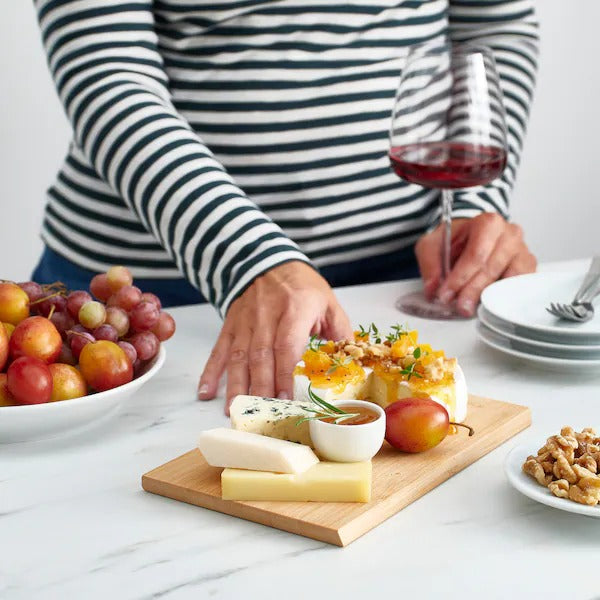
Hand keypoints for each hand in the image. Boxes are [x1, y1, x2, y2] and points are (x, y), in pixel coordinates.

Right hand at [197, 261, 351, 414]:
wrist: (267, 261)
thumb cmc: (301, 286)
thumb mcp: (328, 303)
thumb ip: (340, 333)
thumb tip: (350, 363)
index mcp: (296, 309)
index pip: (287, 344)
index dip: (284, 373)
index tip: (285, 397)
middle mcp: (267, 315)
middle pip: (260, 355)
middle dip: (260, 386)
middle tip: (261, 412)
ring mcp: (245, 321)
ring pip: (238, 355)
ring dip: (235, 384)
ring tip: (235, 409)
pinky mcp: (231, 324)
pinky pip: (219, 349)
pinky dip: (211, 371)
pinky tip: (206, 392)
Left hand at [415, 213, 536, 316]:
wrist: (469, 235)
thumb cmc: (454, 239)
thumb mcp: (432, 245)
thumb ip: (431, 264)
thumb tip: (433, 289)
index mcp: (487, 223)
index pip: (476, 254)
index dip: (460, 277)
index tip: (445, 294)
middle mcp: (510, 235)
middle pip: (492, 268)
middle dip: (471, 290)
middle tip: (457, 305)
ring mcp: (522, 251)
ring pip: (509, 279)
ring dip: (489, 296)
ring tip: (471, 307)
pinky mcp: (527, 267)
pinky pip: (521, 285)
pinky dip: (505, 296)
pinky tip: (488, 303)